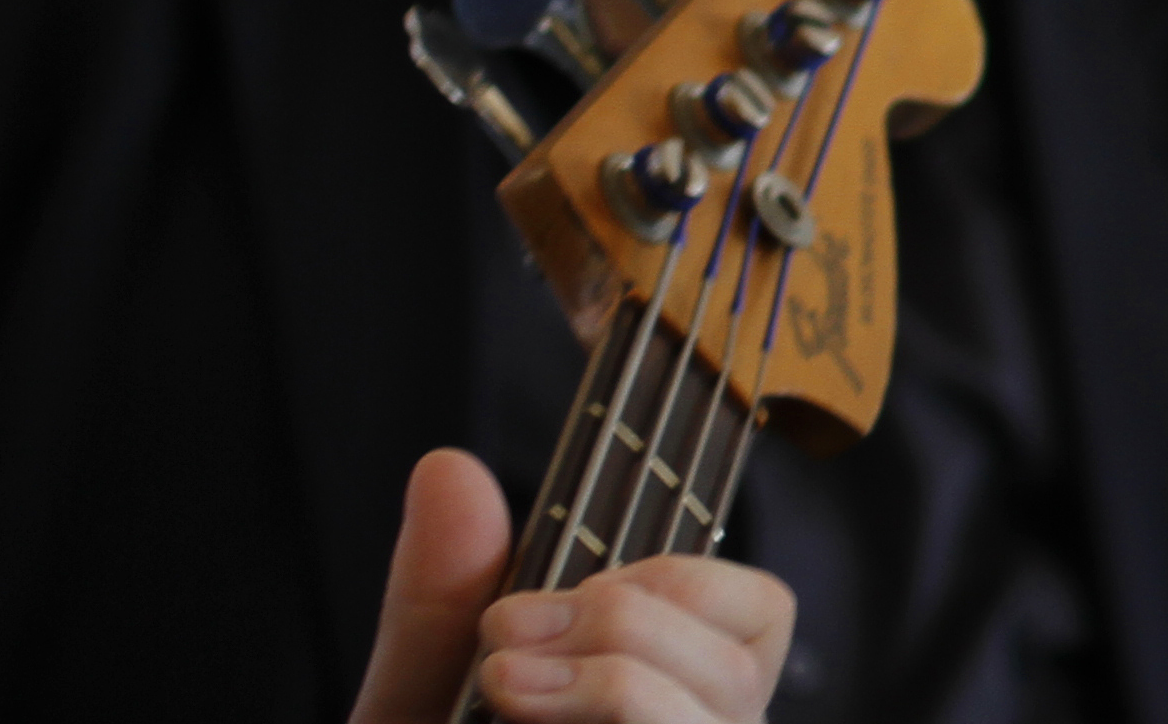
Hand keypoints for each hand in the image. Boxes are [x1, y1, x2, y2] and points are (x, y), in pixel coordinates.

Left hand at [348, 450, 797, 723]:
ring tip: (509, 695)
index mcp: (663, 710)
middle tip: (508, 648)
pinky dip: (616, 718)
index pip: (760, 614)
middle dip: (631, 624)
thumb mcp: (408, 717)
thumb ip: (439, 606)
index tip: (553, 598)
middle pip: (752, 662)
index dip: (679, 581)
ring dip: (621, 685)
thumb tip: (450, 469)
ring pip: (724, 719)